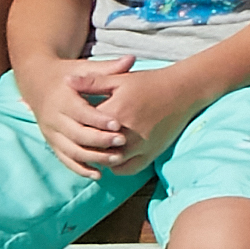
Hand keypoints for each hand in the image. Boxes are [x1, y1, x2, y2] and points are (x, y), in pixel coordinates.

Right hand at [22, 53, 139, 176]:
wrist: (37, 82)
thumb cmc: (66, 74)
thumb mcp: (83, 68)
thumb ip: (107, 68)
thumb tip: (132, 59)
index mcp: (62, 99)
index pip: (81, 113)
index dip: (99, 120)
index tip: (118, 124)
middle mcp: (53, 118)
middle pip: (77, 134)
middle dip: (100, 141)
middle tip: (122, 143)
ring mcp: (50, 133)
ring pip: (71, 151)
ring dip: (93, 158)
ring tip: (117, 160)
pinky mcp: (51, 142)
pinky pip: (64, 159)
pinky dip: (80, 168)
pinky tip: (98, 174)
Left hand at [76, 59, 206, 173]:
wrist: (183, 90)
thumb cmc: (150, 82)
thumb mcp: (119, 80)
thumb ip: (91, 82)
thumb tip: (66, 81)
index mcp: (115, 112)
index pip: (85, 126)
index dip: (76, 125)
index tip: (73, 122)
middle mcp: (126, 132)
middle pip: (95, 146)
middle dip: (86, 144)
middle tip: (80, 139)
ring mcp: (139, 146)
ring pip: (110, 160)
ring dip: (100, 157)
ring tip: (95, 149)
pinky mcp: (151, 154)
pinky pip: (128, 168)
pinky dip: (117, 166)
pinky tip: (113, 158)